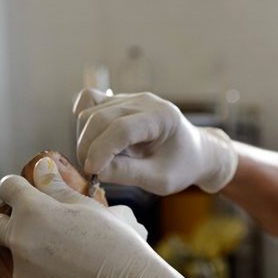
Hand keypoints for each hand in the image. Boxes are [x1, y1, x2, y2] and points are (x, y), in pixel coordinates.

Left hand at [0, 158, 219, 277]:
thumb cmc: (117, 242)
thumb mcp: (91, 208)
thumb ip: (59, 188)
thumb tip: (43, 168)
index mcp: (34, 210)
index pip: (10, 187)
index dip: (14, 184)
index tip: (15, 186)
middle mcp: (19, 239)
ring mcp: (22, 271)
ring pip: (23, 256)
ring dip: (38, 254)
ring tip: (76, 259)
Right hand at [73, 89, 237, 194]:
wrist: (195, 152)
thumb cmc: (182, 167)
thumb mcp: (160, 179)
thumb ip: (128, 174)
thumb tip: (94, 171)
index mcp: (163, 117)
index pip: (122, 128)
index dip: (102, 151)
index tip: (91, 173)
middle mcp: (145, 101)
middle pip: (101, 117)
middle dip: (89, 147)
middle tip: (91, 173)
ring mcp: (130, 98)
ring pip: (90, 109)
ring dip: (85, 137)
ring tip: (96, 162)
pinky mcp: (118, 102)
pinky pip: (89, 100)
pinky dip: (83, 121)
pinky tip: (92, 141)